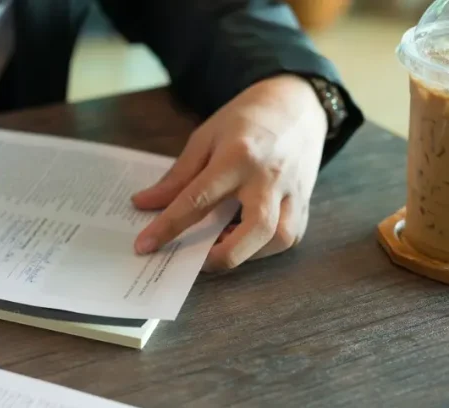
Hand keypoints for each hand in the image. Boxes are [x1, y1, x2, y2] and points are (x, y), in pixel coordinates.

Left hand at [131, 74, 327, 271]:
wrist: (296, 104)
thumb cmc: (245, 120)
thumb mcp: (204, 138)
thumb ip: (177, 176)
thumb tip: (144, 204)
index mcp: (238, 156)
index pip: (198, 199)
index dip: (168, 226)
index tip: (145, 245)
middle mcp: (269, 177)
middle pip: (256, 227)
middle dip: (223, 255)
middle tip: (193, 262)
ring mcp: (293, 191)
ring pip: (279, 237)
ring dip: (247, 254)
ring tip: (218, 248)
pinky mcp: (304, 203)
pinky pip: (290, 236)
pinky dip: (264, 248)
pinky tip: (242, 241)